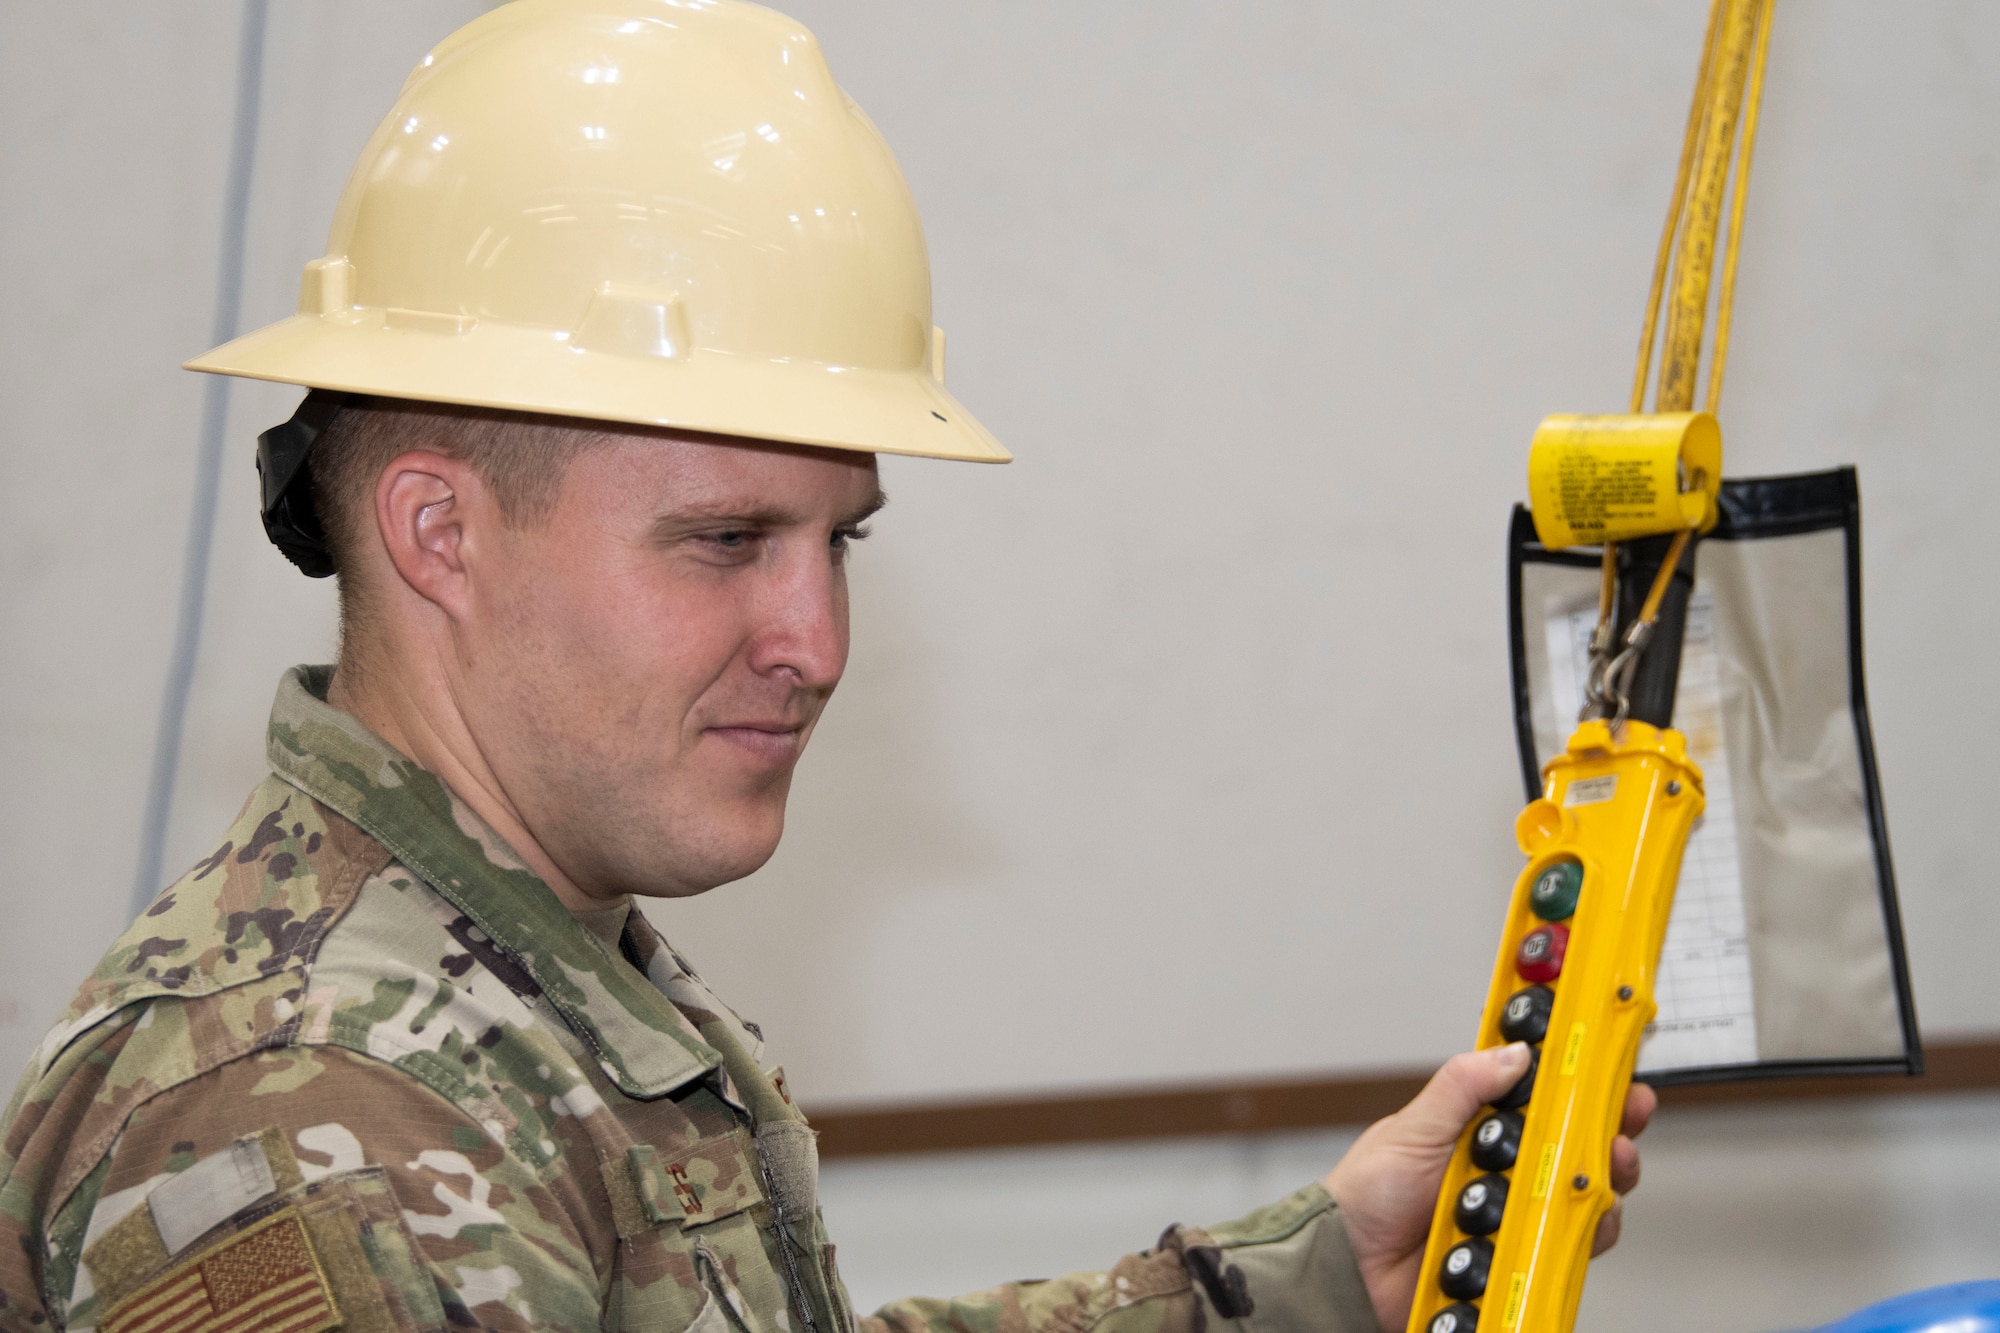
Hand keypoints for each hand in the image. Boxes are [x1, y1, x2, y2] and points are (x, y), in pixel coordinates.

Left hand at [1321, 1045, 1655, 1330]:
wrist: (1348, 1269)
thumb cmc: (1366, 1196)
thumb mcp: (1411, 1129)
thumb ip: (1461, 1088)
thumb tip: (1514, 1052)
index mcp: (1480, 1126)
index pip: (1544, 1095)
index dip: (1581, 1080)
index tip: (1613, 1061)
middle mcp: (1507, 1167)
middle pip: (1578, 1143)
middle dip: (1611, 1125)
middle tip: (1627, 1114)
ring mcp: (1517, 1211)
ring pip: (1583, 1193)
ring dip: (1602, 1179)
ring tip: (1602, 1169)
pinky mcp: (1521, 1254)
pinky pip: (1567, 1246)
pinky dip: (1579, 1234)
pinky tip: (1574, 1222)